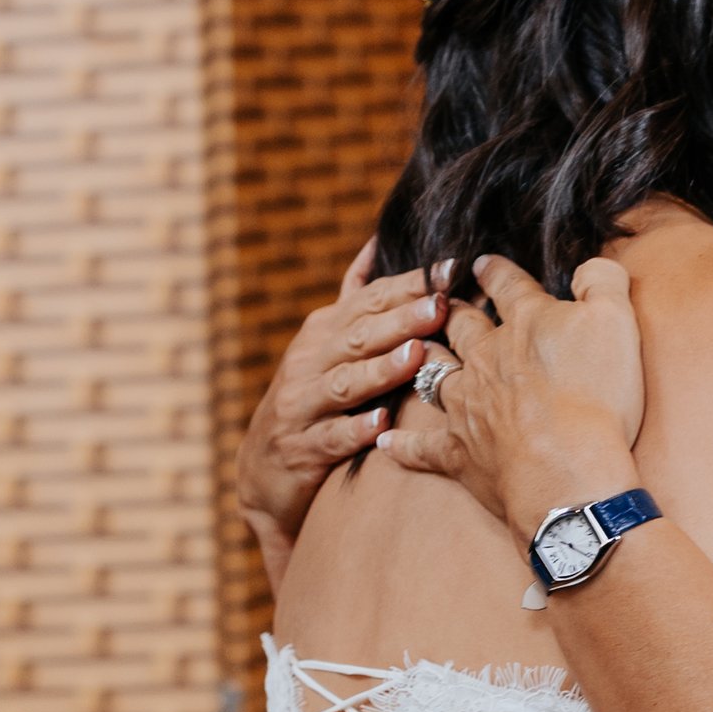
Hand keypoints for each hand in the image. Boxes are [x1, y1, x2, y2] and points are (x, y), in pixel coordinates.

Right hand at [237, 239, 446, 586]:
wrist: (261, 469)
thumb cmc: (309, 398)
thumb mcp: (325, 343)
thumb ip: (353, 297)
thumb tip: (376, 242)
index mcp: (323, 332)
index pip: (370, 300)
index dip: (409, 285)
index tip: (451, 269)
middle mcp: (310, 361)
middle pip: (360, 336)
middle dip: (402, 319)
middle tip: (441, 305)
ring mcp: (303, 404)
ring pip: (346, 383)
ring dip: (381, 369)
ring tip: (416, 355)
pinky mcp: (303, 448)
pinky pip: (332, 438)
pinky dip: (355, 430)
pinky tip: (382, 425)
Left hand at [380, 253, 644, 543]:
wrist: (569, 471)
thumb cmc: (597, 395)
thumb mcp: (616, 320)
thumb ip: (602, 281)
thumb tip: (588, 266)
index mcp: (525, 322)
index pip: (505, 284)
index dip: (493, 271)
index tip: (481, 264)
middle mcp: (486, 356)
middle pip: (462, 326)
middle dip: (452, 311)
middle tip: (443, 303)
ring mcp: (466, 404)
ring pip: (434, 375)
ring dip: (425, 362)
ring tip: (418, 353)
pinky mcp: (458, 452)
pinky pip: (420, 447)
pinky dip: (402, 445)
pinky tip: (386, 441)